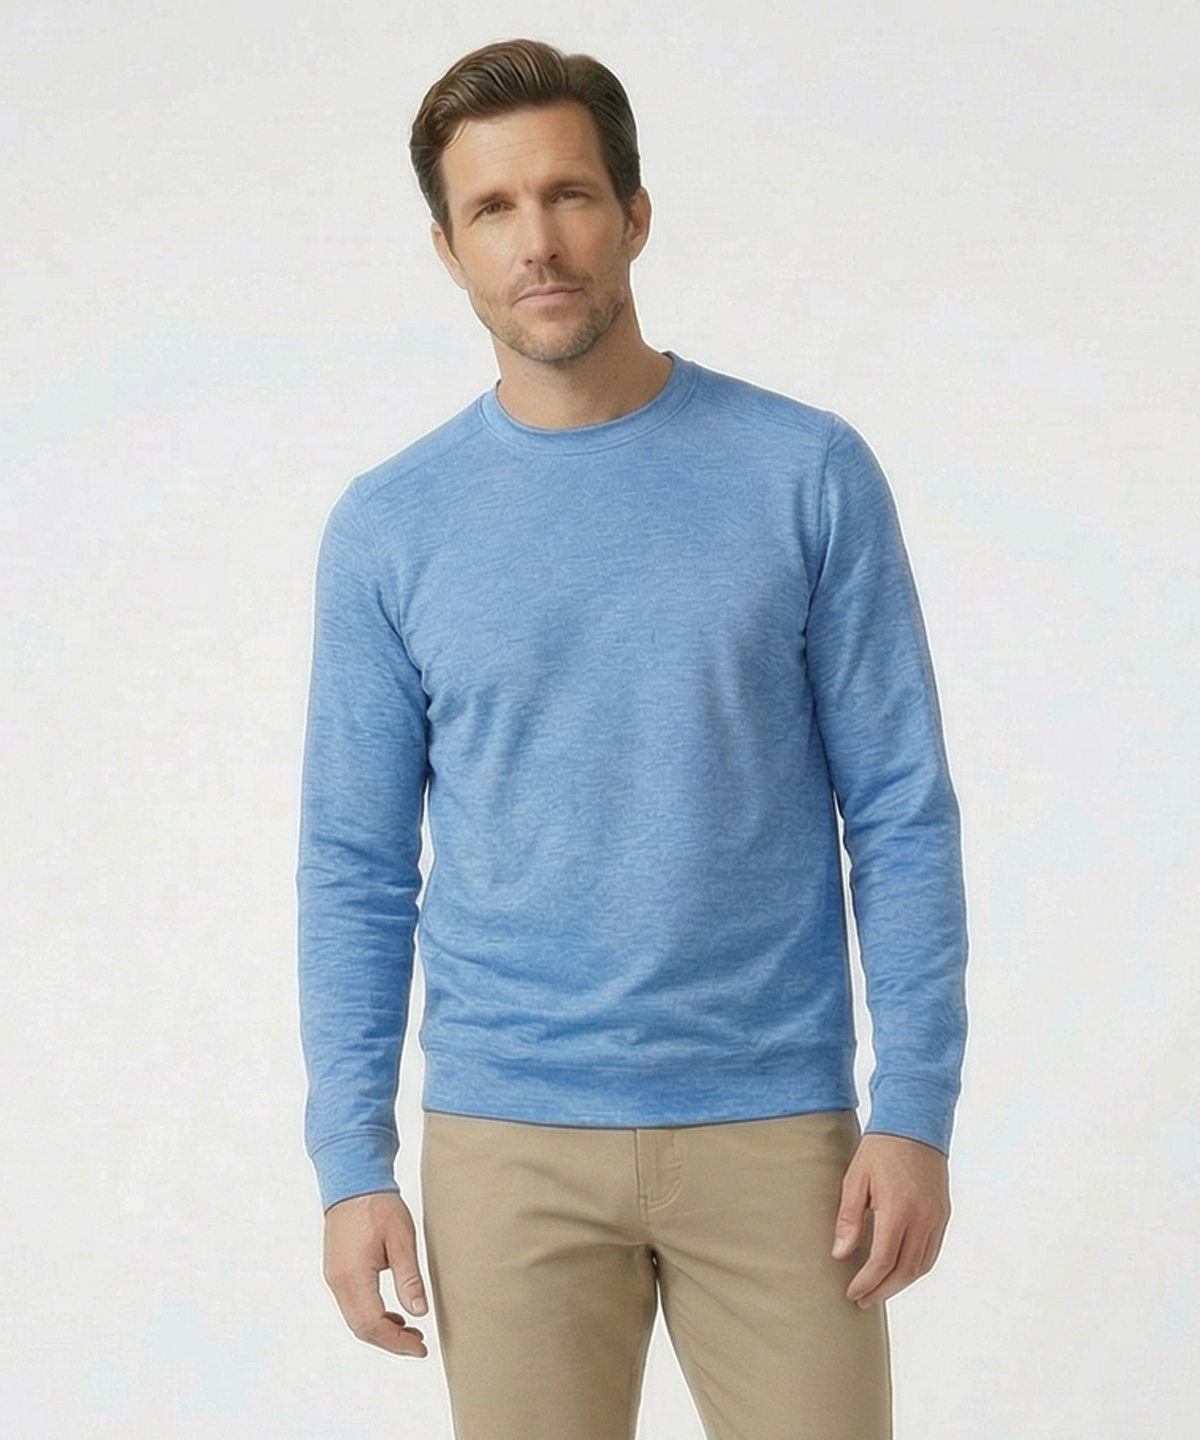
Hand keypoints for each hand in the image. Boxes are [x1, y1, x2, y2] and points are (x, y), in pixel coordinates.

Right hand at [323, 1190, 429, 1356]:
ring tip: (410, 1330)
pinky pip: (352, 1305)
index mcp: (353, 1276)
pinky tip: (392, 1313)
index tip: (420, 1347)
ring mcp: (334, 1277)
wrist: (352, 1181)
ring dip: (381, 1330)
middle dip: (390, 1341)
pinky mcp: (337, 1271)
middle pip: (361, 1328)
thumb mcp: (402, 1239)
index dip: (397, 1342)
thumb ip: (409, 1278)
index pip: (373, 1325)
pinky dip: (372, 1315)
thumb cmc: (378, 1205)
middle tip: (418, 1343)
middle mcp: (338, 1282)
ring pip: (356, 1319)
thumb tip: (419, 1312)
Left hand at [832, 1133, 949, 1308]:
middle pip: (904, 1271)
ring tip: (878, 1290)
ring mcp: (936, 1218)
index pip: (883, 1261)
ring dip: (900, 1284)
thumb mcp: (856, 1179)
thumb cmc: (880, 1149)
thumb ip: (849, 1218)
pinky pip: (931, 1252)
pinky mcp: (943, 1214)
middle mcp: (922, 1218)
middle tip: (862, 1300)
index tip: (852, 1292)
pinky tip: (899, 1271)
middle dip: (882, 1290)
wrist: (914, 1125)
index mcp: (898, 1210)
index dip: (867, 1282)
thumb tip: (841, 1254)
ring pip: (921, 1266)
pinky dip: (915, 1268)